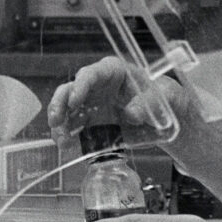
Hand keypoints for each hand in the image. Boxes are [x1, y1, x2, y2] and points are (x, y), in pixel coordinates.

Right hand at [47, 56, 187, 147]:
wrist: (165, 119)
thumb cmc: (164, 99)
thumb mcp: (165, 98)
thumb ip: (149, 103)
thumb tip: (132, 114)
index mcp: (116, 72)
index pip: (94, 73)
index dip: (81, 84)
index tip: (75, 100)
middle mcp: (98, 87)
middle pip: (71, 89)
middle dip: (60, 104)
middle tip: (56, 121)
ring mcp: (92, 106)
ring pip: (67, 111)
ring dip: (60, 125)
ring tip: (62, 141)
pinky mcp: (90, 125)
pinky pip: (74, 130)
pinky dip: (69, 139)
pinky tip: (68, 148)